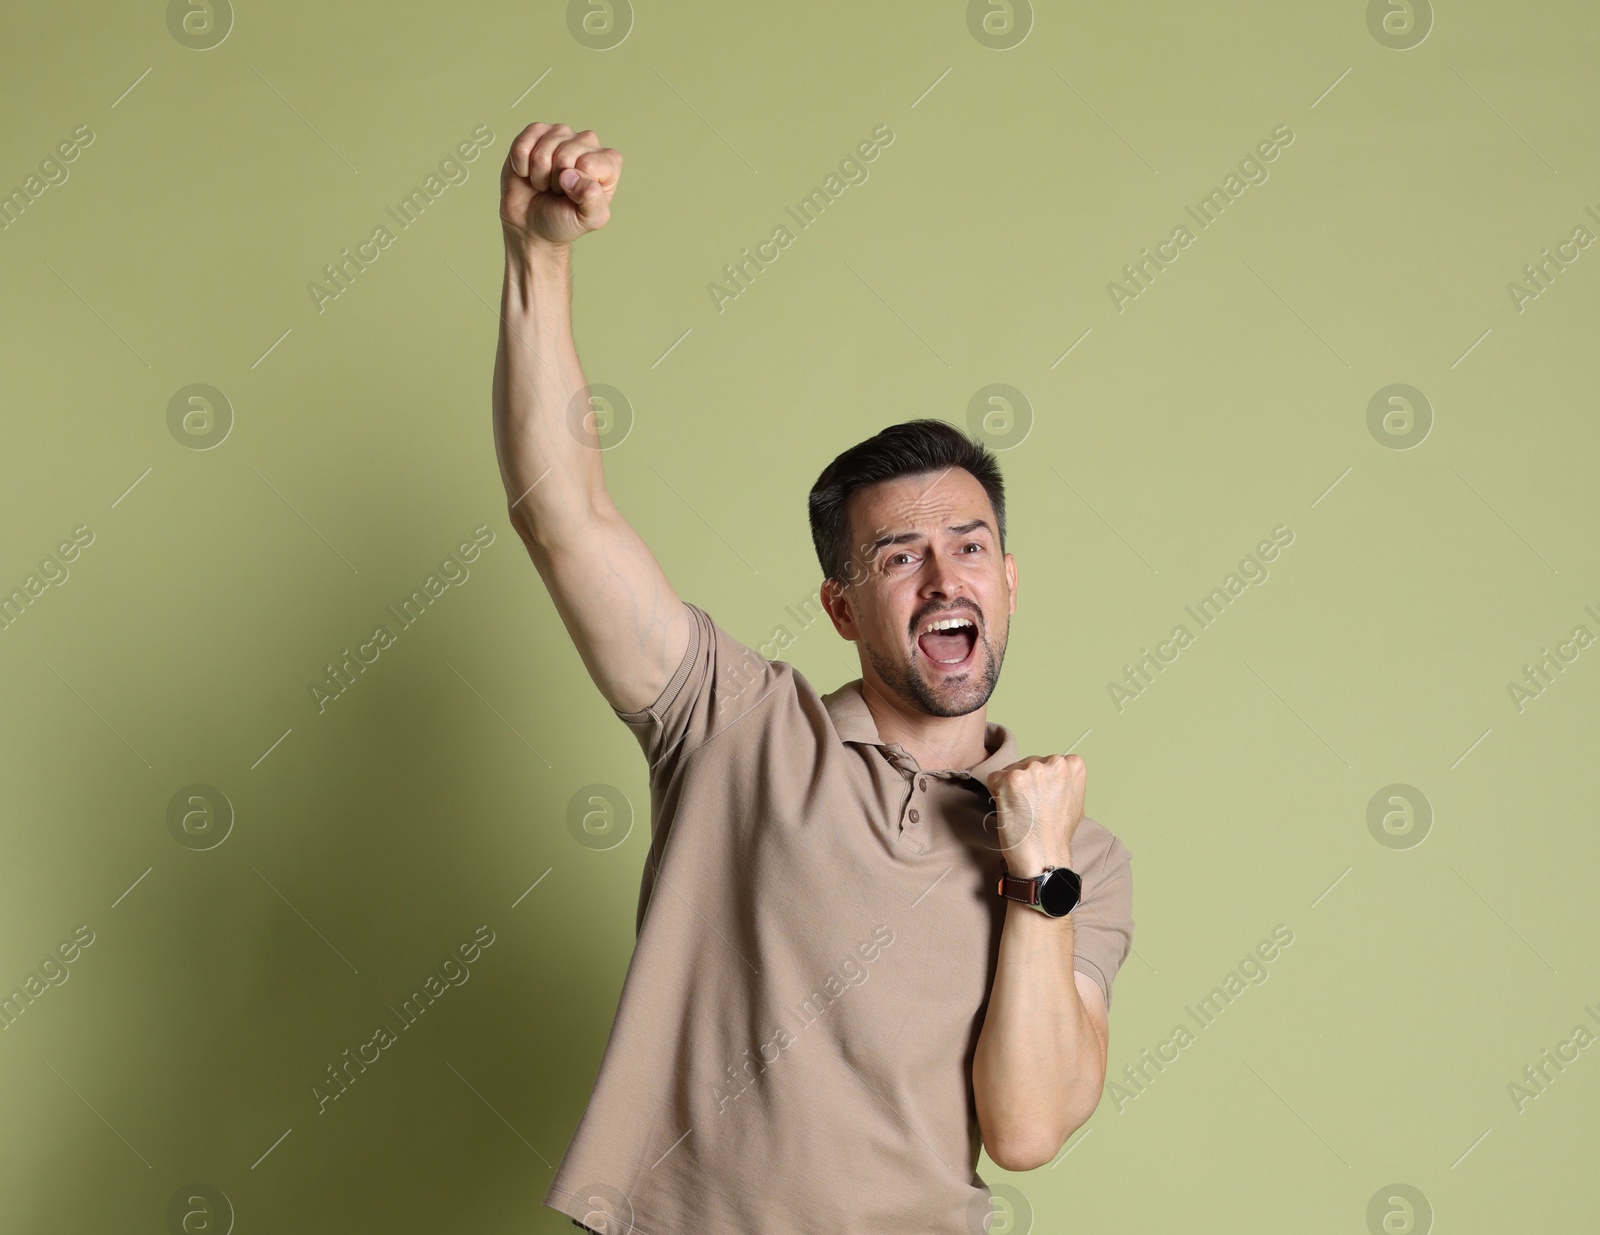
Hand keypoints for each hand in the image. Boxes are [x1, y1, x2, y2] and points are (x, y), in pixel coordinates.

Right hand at [499, 122, 620, 248]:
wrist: (532, 223)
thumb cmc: (564, 220)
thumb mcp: (589, 219)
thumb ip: (593, 201)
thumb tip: (572, 176)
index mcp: (608, 162)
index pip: (589, 164)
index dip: (576, 186)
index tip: (575, 196)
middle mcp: (587, 142)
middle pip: (564, 156)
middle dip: (556, 181)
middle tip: (558, 191)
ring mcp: (561, 134)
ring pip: (542, 152)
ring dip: (538, 175)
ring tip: (545, 183)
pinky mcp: (535, 132)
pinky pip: (522, 146)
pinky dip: (521, 166)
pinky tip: (529, 172)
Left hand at [985, 753, 1085, 873]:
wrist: (1043, 856)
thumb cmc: (1056, 834)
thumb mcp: (1075, 800)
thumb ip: (1065, 781)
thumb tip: (1055, 776)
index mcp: (1073, 765)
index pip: (1046, 762)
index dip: (1040, 782)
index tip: (1042, 800)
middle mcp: (1055, 763)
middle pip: (1027, 764)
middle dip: (1024, 783)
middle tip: (1030, 808)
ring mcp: (1032, 770)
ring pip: (1010, 771)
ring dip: (1010, 788)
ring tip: (1022, 810)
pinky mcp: (1011, 779)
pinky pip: (994, 779)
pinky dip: (996, 794)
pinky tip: (1010, 810)